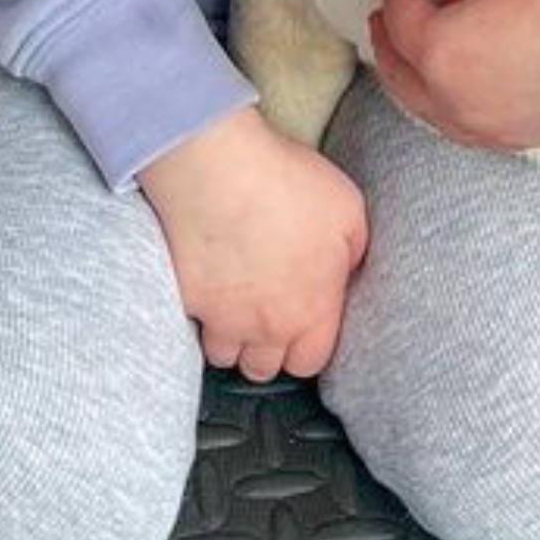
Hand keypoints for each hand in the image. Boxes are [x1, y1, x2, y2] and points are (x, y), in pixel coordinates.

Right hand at [141, 105, 366, 380]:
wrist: (217, 170)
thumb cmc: (285, 184)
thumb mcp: (349, 209)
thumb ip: (355, 250)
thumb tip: (348, 267)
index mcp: (312, 310)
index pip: (310, 362)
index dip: (306, 346)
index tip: (302, 324)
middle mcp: (265, 325)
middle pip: (262, 369)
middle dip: (265, 349)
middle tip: (266, 316)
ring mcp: (220, 317)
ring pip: (223, 354)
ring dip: (228, 336)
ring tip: (232, 305)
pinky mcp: (184, 298)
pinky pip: (190, 323)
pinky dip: (196, 312)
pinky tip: (203, 285)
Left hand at [368, 0, 539, 151]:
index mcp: (442, 60)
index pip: (402, 19)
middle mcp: (462, 109)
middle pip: (404, 79)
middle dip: (394, 40)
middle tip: (395, 8)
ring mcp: (500, 132)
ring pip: (438, 112)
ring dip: (425, 75)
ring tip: (430, 41)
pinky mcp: (536, 138)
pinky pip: (479, 123)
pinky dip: (462, 97)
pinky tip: (474, 70)